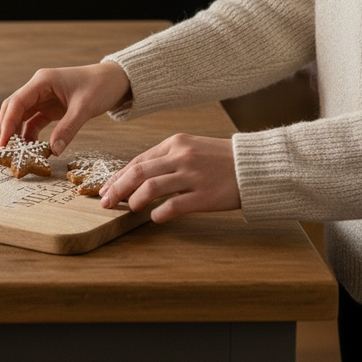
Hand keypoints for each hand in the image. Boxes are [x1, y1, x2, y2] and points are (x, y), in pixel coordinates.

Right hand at [0, 62, 130, 155]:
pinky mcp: (50, 108)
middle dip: (5, 130)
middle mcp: (38, 88)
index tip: (2, 143)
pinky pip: (33, 123)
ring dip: (16, 134)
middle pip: (13, 109)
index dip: (7, 123)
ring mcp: (43, 98)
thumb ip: (68, 129)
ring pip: (20, 117)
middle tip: (2, 152)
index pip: (16, 103)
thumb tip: (54, 151)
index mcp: (42, 81)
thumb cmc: (100, 86)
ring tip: (13, 154)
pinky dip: (30, 136)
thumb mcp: (84, 108)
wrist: (116, 80)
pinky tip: (31, 150)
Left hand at [99, 134, 239, 223]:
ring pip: (151, 188)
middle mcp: (181, 157)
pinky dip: (159, 213)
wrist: (256, 165)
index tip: (105, 188)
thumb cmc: (222, 159)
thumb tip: (138, 176)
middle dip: (117, 188)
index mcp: (175, 143)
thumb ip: (166, 159)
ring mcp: (193, 176)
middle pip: (138, 173)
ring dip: (134, 200)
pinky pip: (173, 206)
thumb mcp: (192, 149)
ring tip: (129, 209)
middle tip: (105, 202)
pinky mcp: (204, 195)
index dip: (118, 176)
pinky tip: (155, 218)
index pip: (138, 160)